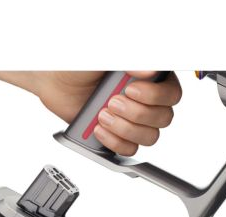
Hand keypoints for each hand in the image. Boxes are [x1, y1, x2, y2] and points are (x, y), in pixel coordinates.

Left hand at [0, 71, 181, 155]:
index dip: (154, 96)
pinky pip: (130, 149)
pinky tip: (99, 129)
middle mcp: (145, 99)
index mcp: (149, 77)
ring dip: (126, 129)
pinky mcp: (118, 135)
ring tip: (102, 116)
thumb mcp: (104, 57)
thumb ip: (129, 62)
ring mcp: (132, 119)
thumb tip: (150, 71)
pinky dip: (116, 143)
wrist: (54, 81)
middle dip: (136, 114)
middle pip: (163, 118)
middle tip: (111, 102)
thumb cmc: (78, 65)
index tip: (131, 89)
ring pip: (150, 136)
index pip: (171, 93)